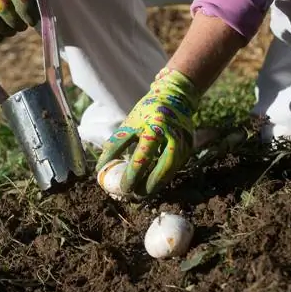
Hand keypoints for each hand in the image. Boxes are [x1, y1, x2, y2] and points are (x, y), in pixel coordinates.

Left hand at [95, 67, 199, 198]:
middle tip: (133, 195)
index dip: (130, 174)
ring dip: (156, 185)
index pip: (141, 156)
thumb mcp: (130, 123)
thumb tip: (101, 167)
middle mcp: (172, 135)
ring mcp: (183, 142)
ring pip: (170, 170)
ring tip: (142, 194)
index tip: (121, 187)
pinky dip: (162, 177)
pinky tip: (152, 183)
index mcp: (154, 127)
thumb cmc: (147, 111)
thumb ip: (117, 144)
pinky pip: (174, 167)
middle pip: (161, 167)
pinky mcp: (189, 147)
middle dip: (146, 184)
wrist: (176, 97)